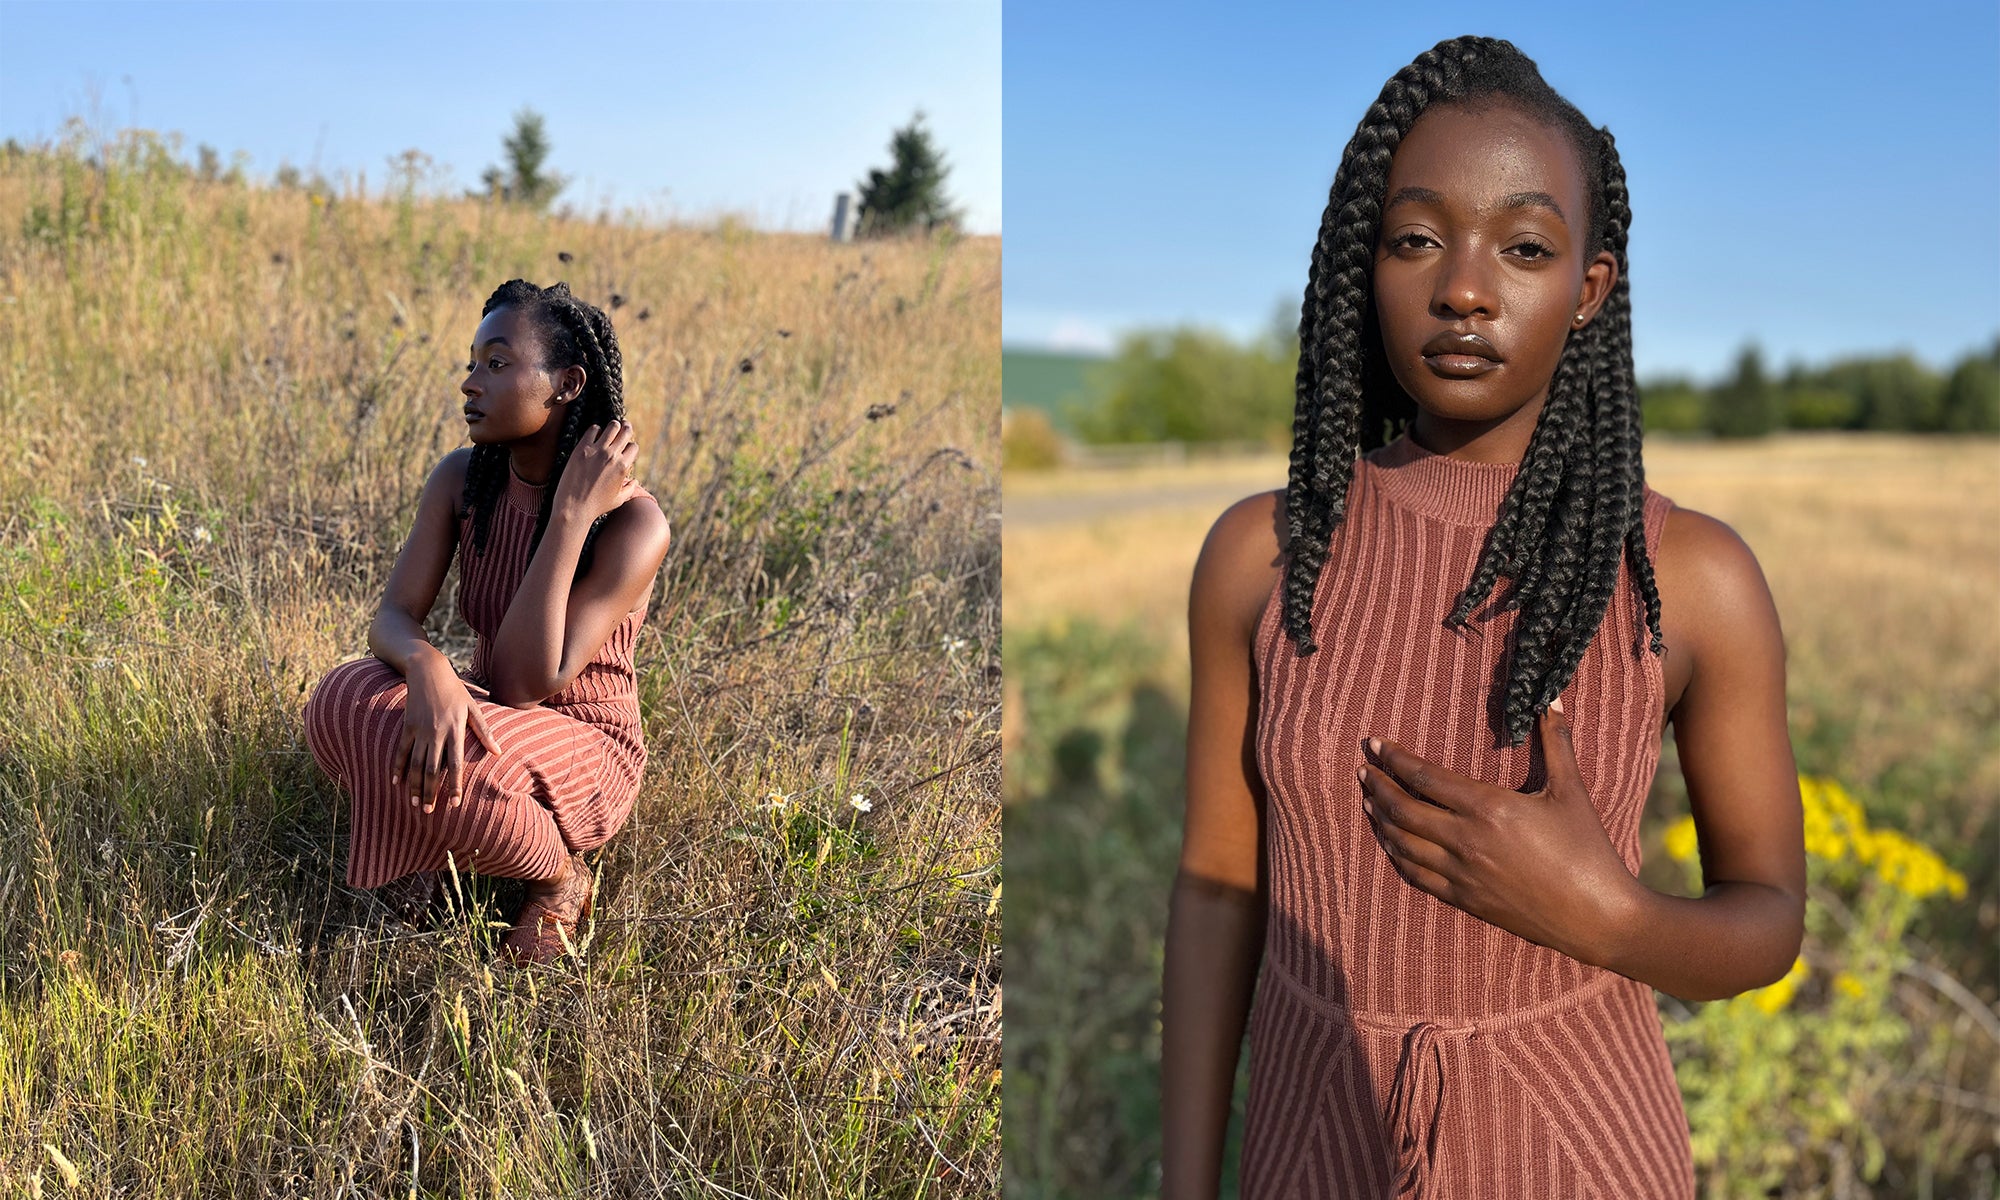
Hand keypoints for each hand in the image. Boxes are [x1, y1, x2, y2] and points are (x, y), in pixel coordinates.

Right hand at [394, 658, 502, 813]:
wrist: (428, 671)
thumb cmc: (455, 690)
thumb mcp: (473, 708)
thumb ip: (484, 731)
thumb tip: (497, 752)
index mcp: (455, 730)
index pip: (455, 764)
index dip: (454, 785)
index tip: (454, 803)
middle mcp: (436, 733)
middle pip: (431, 769)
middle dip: (430, 792)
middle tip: (429, 811)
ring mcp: (419, 730)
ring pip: (414, 764)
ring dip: (414, 786)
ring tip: (415, 804)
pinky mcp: (406, 726)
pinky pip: (401, 751)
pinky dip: (398, 767)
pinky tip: (396, 782)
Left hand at [553, 419, 639, 521]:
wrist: (574, 507)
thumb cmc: (597, 506)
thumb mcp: (619, 499)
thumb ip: (630, 489)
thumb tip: (635, 481)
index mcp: (623, 467)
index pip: (633, 446)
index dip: (630, 446)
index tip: (625, 447)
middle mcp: (612, 456)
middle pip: (626, 431)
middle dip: (626, 428)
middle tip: (623, 426)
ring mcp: (597, 451)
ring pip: (611, 427)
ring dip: (613, 426)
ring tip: (610, 428)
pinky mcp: (582, 449)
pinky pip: (593, 429)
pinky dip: (595, 430)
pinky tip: (594, 435)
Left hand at [1356, 700, 1636, 964]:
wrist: (1597, 916)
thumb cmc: (1587, 850)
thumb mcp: (1571, 791)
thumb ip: (1556, 742)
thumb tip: (1552, 697)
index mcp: (1488, 807)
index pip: (1424, 777)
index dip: (1394, 759)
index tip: (1374, 744)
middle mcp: (1465, 840)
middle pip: (1402, 809)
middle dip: (1377, 786)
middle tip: (1362, 770)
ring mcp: (1461, 873)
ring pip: (1402, 843)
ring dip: (1380, 819)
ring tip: (1367, 801)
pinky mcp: (1464, 899)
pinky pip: (1416, 875)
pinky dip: (1396, 855)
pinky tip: (1389, 843)